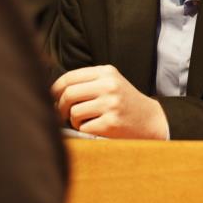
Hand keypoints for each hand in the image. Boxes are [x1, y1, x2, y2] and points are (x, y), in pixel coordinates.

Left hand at [51, 65, 169, 138]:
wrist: (151, 120)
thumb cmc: (124, 102)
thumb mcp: (110, 83)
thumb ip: (87, 82)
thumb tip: (52, 93)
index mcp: (106, 72)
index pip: (69, 77)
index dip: (55, 89)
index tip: (51, 99)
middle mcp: (109, 85)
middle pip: (68, 94)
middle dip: (60, 107)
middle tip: (62, 114)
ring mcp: (111, 104)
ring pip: (74, 112)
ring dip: (74, 121)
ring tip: (85, 121)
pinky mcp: (111, 123)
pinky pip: (84, 128)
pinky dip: (84, 130)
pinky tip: (95, 128)